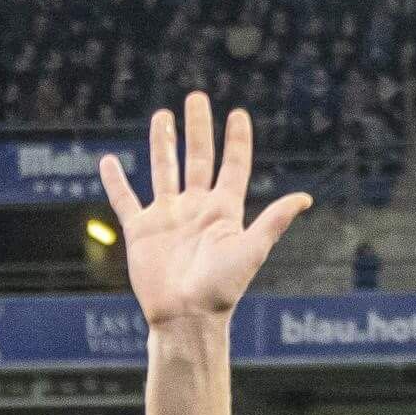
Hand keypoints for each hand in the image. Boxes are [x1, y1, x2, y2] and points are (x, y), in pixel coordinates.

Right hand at [100, 92, 311, 327]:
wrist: (186, 317)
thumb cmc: (222, 289)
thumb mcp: (251, 250)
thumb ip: (274, 221)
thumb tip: (306, 198)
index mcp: (224, 211)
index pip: (233, 166)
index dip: (236, 141)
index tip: (238, 113)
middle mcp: (196, 209)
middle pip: (197, 158)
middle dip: (198, 129)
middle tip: (196, 97)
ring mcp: (168, 217)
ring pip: (164, 170)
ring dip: (163, 143)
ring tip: (162, 115)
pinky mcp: (141, 231)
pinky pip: (125, 199)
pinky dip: (116, 181)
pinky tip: (109, 161)